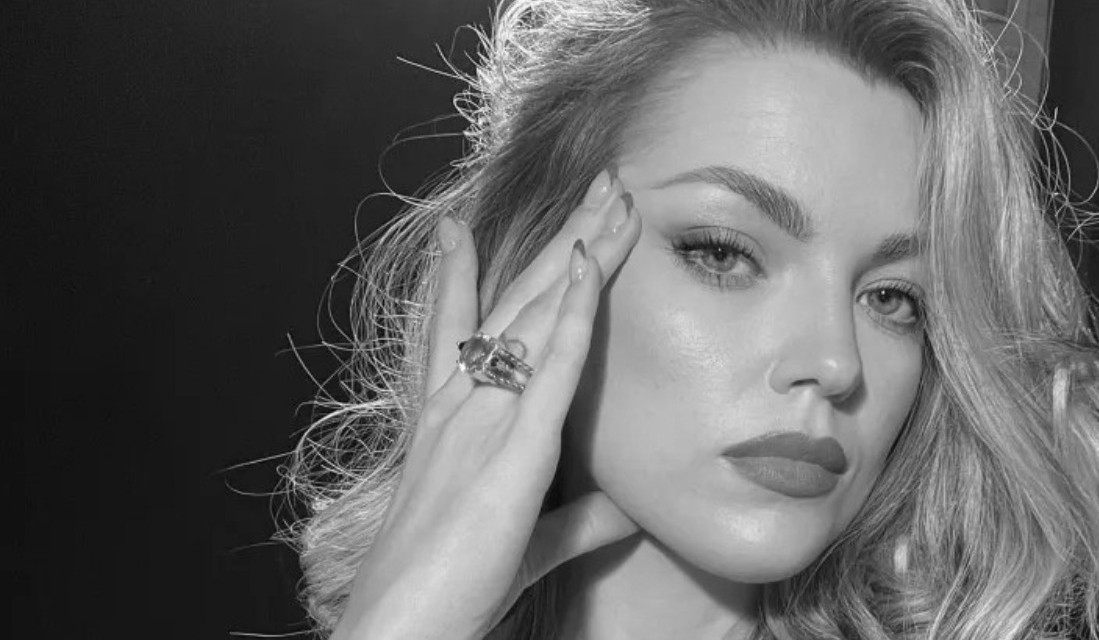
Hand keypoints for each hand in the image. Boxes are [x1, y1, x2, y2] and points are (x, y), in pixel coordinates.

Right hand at [330, 169, 642, 639]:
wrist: (401, 630)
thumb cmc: (447, 589)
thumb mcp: (524, 541)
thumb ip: (579, 518)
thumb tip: (628, 506)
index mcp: (447, 422)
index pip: (455, 328)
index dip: (460, 274)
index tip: (459, 227)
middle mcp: (458, 404)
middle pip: (514, 302)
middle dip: (560, 237)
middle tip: (594, 185)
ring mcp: (480, 419)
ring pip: (537, 313)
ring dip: (580, 249)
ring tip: (612, 194)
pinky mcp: (511, 450)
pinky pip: (549, 365)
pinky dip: (571, 312)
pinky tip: (591, 263)